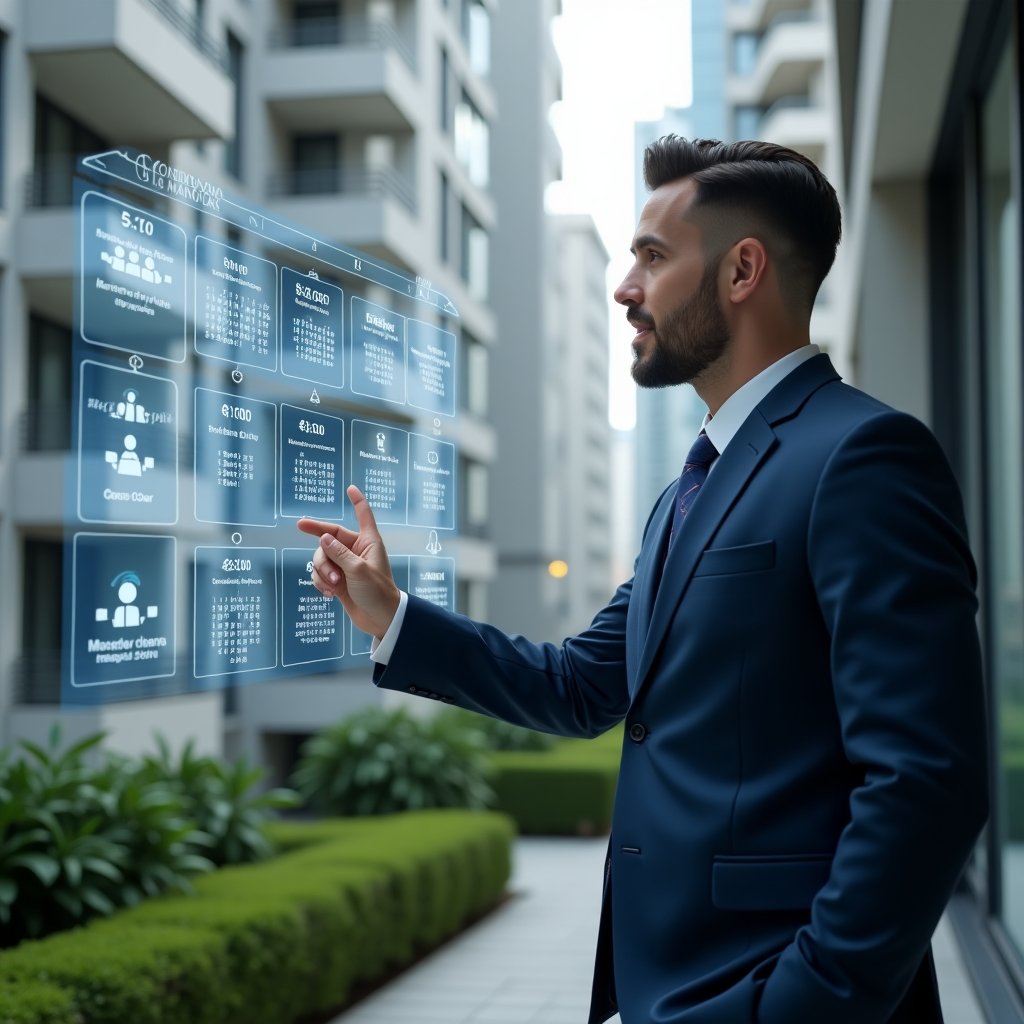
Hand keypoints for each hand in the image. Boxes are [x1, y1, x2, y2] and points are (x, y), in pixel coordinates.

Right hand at [297, 485, 400, 639]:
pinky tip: (330, 594)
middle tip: (300, 526)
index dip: (358, 501)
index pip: (363, 516)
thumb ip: (340, 553)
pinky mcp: (338, 580)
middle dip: (322, 550)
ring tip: (334, 587)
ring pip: (321, 559)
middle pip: (328, 538)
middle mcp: (356, 550)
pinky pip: (320, 574)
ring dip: (323, 572)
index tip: (351, 488)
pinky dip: (321, 583)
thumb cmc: (377, 592)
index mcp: (368, 542)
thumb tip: (323, 537)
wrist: (380, 619)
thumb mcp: (359, 571)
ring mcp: (345, 565)